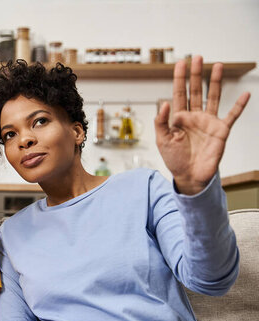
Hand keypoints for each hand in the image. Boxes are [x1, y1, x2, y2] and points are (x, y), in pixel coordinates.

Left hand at [155, 55, 249, 194]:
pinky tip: (245, 94)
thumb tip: (164, 103)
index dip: (179, 78)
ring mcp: (209, 122)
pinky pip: (232, 115)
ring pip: (213, 97)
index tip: (180, 63)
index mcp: (178, 118)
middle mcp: (194, 116)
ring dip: (215, 82)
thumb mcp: (162, 140)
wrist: (190, 176)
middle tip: (197, 57)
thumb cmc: (174, 159)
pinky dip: (239, 105)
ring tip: (216, 65)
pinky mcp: (221, 130)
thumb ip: (161, 122)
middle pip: (196, 91)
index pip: (178, 93)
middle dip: (196, 74)